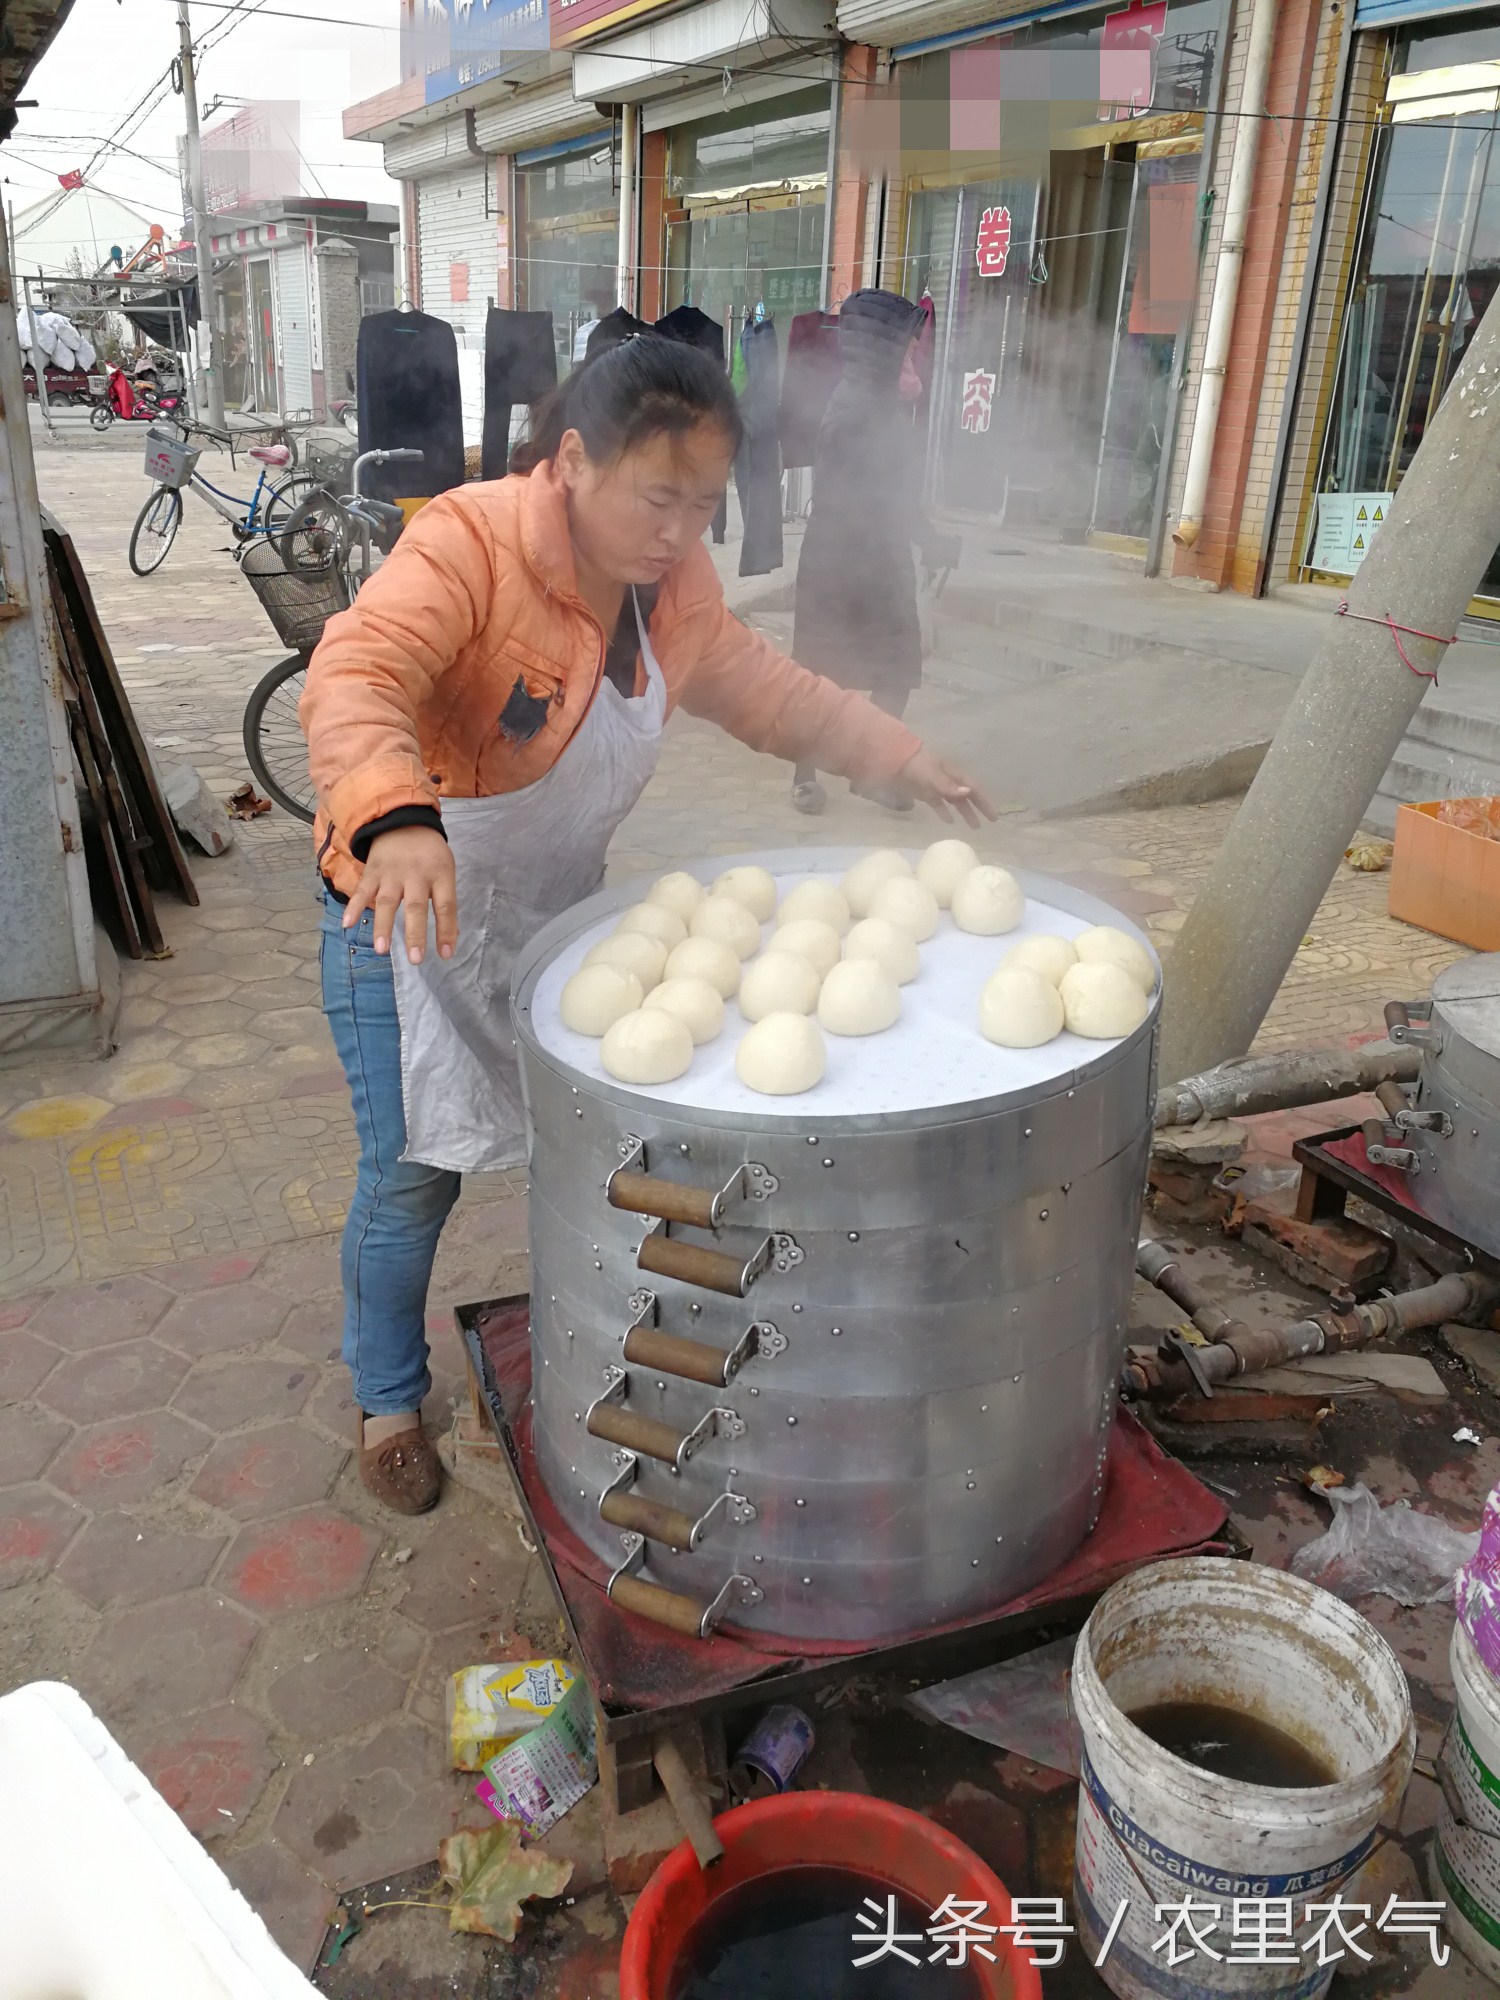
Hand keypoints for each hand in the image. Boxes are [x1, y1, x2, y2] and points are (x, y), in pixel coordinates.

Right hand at [343, 826, 456, 962]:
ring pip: (387, 902)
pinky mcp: (372, 871)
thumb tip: (449, 939)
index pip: (445, 905)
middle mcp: (416, 874)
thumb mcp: (445, 871)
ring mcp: (392, 873)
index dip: (446, 930)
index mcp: (440, 874)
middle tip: (415, 959)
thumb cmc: (429, 854)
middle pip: (416, 906)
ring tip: (381, 950)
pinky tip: (347, 924)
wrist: (402, 820)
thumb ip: (445, 901)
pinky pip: (362, 891)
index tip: (445, 955)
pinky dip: (354, 907)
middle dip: (415, 934)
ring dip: (383, 926)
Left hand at [893, 749, 996, 827]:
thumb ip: (949, 786)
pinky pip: (939, 804)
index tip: (994, 816)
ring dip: (965, 813)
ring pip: (955, 802)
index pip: (974, 789)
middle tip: (989, 822)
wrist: (894, 761)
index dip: (984, 802)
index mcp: (953, 775)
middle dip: (979, 808)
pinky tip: (949, 822)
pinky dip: (945, 812)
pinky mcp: (925, 793)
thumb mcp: (933, 775)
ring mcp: (937, 787)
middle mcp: (948, 781)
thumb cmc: (916, 766)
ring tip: (974, 827)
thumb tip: (968, 792)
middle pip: (967, 796)